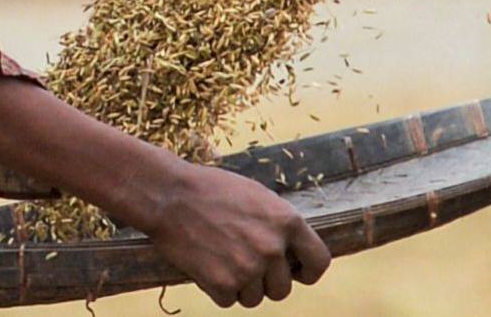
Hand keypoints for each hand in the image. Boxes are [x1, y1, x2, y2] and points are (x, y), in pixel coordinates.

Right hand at [139, 162, 329, 306]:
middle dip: (265, 281)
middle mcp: (273, 248)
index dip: (307, 271)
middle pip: (282, 289)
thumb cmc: (213, 191)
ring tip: (221, 257)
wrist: (171, 195)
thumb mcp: (259, 198)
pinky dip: (217, 288)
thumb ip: (280, 226)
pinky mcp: (222, 284)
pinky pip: (228, 301)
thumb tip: (292, 253)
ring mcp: (248, 268)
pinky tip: (206, 263)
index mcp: (288, 221)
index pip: (319, 262)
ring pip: (254, 299)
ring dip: (240, 286)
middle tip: (243, 261)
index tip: (296, 272)